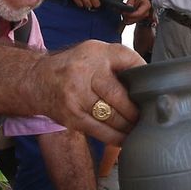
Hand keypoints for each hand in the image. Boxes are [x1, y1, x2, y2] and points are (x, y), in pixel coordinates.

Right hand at [28, 39, 143, 144]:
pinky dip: (116, 137)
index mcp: (96, 54)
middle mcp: (85, 73)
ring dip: (129, 126)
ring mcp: (76, 97)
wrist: (37, 81)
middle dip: (136, 110)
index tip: (153, 91)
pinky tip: (125, 138)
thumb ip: (121, 60)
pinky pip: (101, 131)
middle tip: (147, 116)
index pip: (128, 61)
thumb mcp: (96, 52)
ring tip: (138, 128)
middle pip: (120, 96)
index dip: (144, 78)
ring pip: (112, 117)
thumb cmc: (75, 67)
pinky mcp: (72, 117)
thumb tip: (151, 78)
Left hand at [121, 0, 151, 22]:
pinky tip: (123, 13)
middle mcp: (146, 12)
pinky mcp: (138, 17)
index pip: (138, 14)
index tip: (123, 12)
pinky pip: (131, 20)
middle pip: (136, 19)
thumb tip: (129, 7)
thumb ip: (131, 0)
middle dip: (127, 17)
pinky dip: (126, 18)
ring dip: (126, 18)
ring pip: (133, 21)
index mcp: (146, 6)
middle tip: (121, 12)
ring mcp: (142, 15)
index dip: (130, 15)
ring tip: (121, 12)